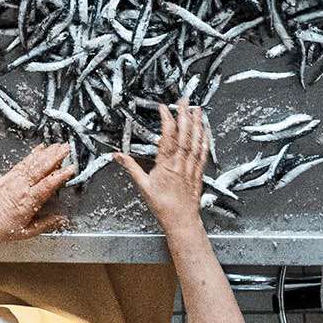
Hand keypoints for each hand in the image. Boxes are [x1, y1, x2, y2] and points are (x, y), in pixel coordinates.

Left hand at [0, 143, 75, 242]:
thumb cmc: (1, 228)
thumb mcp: (27, 232)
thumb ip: (46, 224)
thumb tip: (60, 219)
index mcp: (28, 201)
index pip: (48, 184)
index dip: (61, 174)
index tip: (71, 168)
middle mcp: (21, 187)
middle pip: (41, 168)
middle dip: (55, 156)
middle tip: (67, 148)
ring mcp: (13, 180)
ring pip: (32, 163)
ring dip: (46, 153)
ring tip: (57, 146)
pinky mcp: (7, 176)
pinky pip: (22, 163)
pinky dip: (32, 155)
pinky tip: (39, 150)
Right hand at [116, 100, 207, 228]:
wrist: (181, 221)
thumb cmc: (163, 206)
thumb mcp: (142, 186)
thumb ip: (131, 167)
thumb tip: (117, 156)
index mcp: (166, 166)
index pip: (167, 138)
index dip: (167, 121)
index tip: (164, 109)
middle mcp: (180, 164)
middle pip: (184, 136)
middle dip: (184, 116)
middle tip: (183, 101)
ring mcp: (191, 167)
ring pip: (195, 142)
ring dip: (197, 124)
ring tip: (197, 110)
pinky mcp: (198, 172)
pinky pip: (203, 153)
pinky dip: (204, 139)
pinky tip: (205, 131)